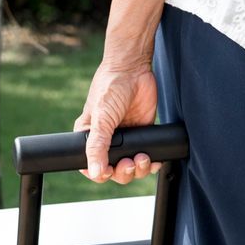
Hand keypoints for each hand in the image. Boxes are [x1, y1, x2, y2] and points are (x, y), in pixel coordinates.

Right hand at [75, 58, 162, 183]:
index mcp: (89, 137)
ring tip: (142, 158)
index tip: (109, 172)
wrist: (133, 69)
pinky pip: (148, 154)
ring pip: (132, 166)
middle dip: (123, 172)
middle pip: (114, 170)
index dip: (101, 174)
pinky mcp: (143, 132)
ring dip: (138, 169)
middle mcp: (108, 140)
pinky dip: (152, 161)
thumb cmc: (110, 88)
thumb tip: (96, 172)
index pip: (92, 166)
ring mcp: (126, 137)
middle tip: (129, 163)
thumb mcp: (101, 118)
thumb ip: (97, 146)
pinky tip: (155, 159)